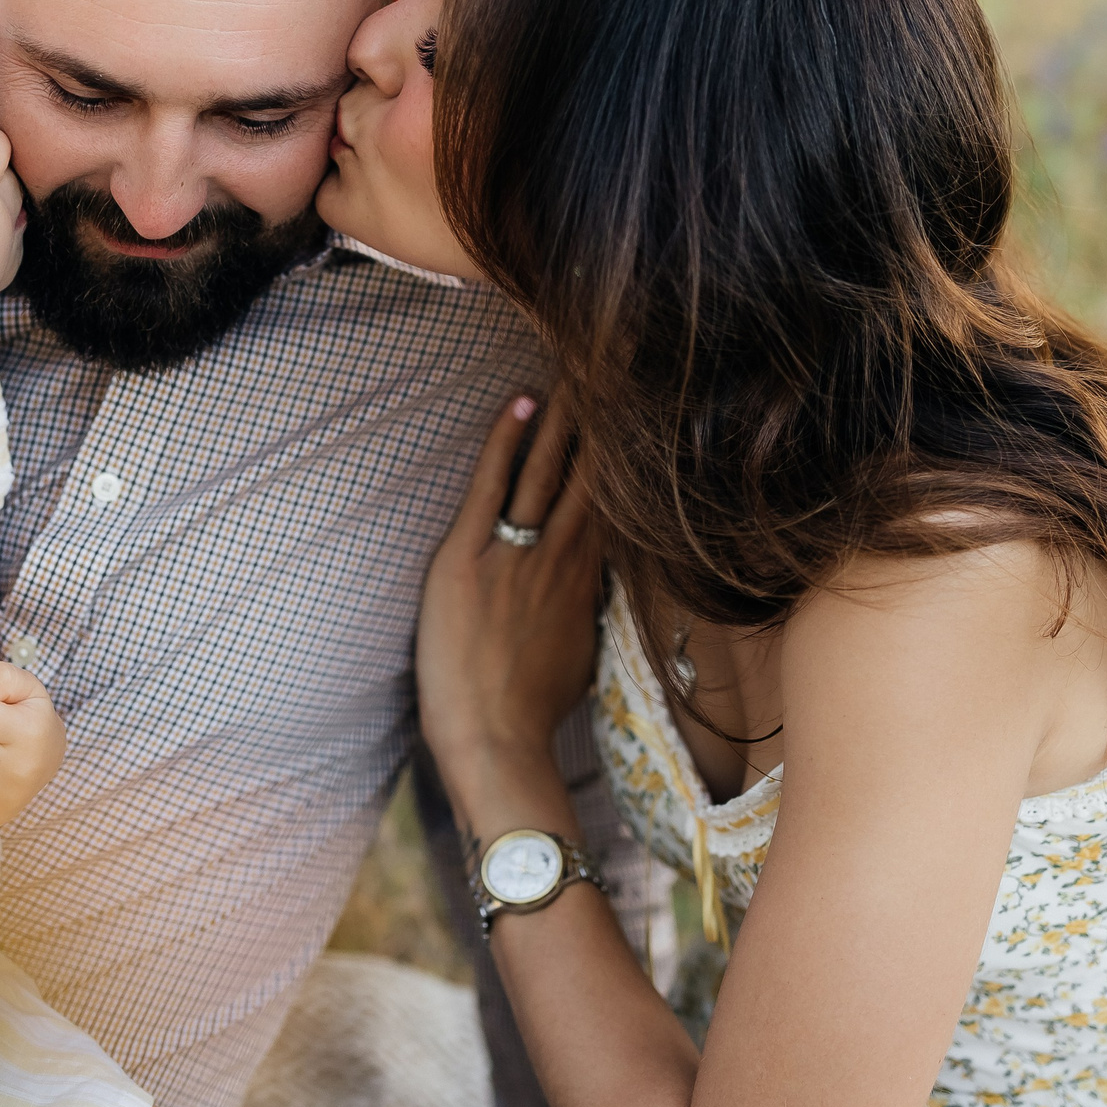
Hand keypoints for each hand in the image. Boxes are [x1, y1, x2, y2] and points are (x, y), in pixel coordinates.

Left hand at [417, 396, 603, 776]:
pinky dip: (506, 439)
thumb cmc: (530, 710)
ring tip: (577, 366)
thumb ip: (586, 608)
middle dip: (603, 418)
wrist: (495, 743)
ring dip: (564, 415)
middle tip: (618, 364)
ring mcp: (516, 554)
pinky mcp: (468, 557)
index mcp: (587, 580)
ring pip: (548, 469)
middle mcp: (562, 558)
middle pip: (591, 474)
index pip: (613, 502)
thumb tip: (594, 588)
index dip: (626, 455)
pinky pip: (492, 485)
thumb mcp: (579, 655)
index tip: (638, 413)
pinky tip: (519, 400)